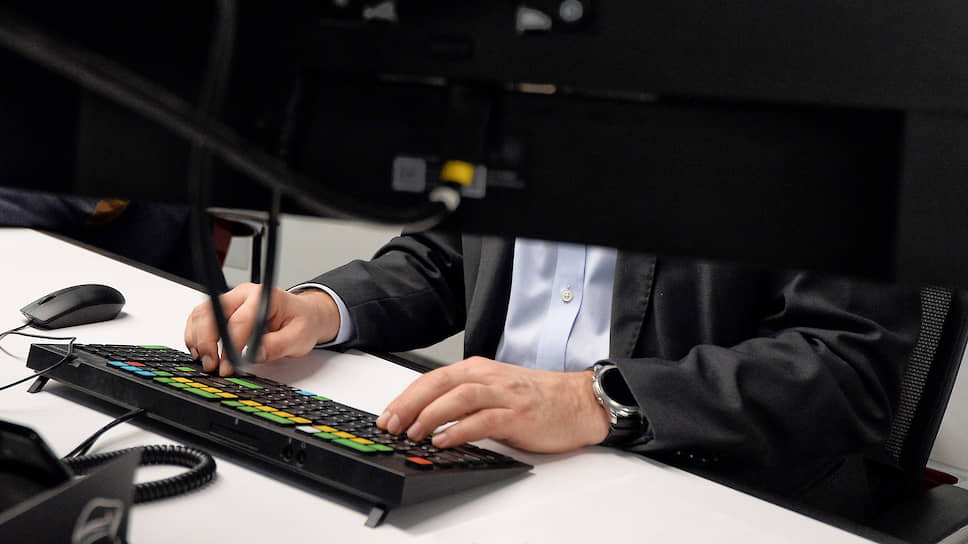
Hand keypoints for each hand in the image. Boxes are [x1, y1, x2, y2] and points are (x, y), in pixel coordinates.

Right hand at [184, 282, 340, 375]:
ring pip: (202, 314)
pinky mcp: (223, 310)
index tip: (228, 366)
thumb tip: (254, 355)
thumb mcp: (299, 337)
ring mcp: (231, 300)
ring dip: (197, 339)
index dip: (231, 345)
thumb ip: (277, 346)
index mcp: (263, 297)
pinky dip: (195, 335)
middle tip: (211, 366)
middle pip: (213, 312)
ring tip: (205, 361)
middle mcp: (244, 294)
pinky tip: (200, 352)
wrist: (303, 315)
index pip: (240, 320)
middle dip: (207, 341)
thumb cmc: (301, 322)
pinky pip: (200, 318)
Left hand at [375, 357, 609, 452]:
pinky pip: (483, 420)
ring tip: (413, 433)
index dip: (406, 397)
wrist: (578, 402)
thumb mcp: (494, 391)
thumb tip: (426, 419)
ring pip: (459, 398)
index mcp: (479, 370)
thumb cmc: (536, 398)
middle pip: (440, 383)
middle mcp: (488, 378)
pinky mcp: (518, 415)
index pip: (433, 378)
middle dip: (410, 404)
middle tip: (390, 424)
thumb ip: (464, 400)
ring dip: (431, 415)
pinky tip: (444, 441)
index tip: (387, 415)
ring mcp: (504, 395)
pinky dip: (460, 430)